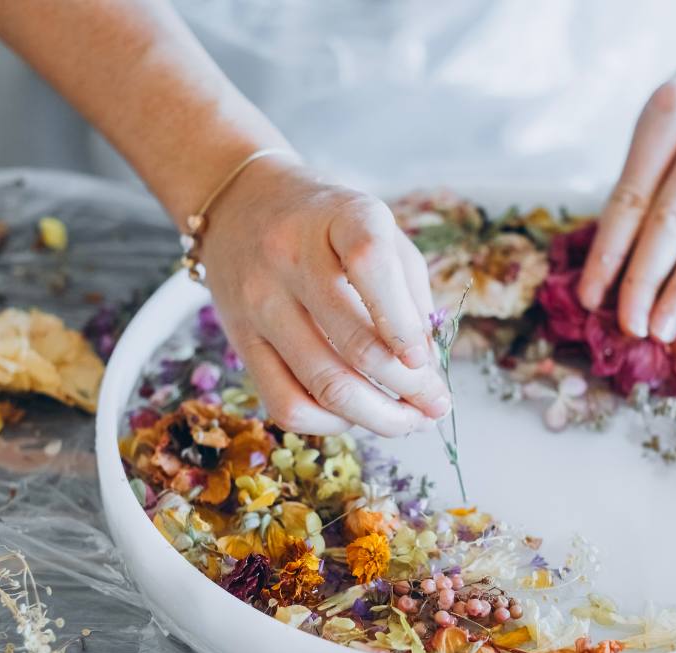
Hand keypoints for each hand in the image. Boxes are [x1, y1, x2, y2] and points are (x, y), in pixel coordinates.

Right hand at [200, 159, 449, 436]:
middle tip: (435, 405)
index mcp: (340, 216)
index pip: (370, 265)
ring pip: (323, 385)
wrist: (242, 204)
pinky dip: (328, 424)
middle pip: (353, 344)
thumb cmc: (330, 225)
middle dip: (408, 389)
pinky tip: (353, 416)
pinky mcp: (240, 339)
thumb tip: (426, 370)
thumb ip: (410, 294)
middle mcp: (292, 255)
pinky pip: (285, 403)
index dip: (402, 323)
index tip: (425, 362)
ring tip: (408, 419)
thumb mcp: (381, 232)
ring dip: (378, 417)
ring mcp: (260, 301)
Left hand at [577, 28, 675, 341]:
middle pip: (674, 220)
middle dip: (646, 281)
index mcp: (672, 110)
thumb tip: (611, 263)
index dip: (609, 254)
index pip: (631, 195)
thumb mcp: (663, 116)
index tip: (590, 296)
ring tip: (661, 328)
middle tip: (629, 324)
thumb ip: (640, 178)